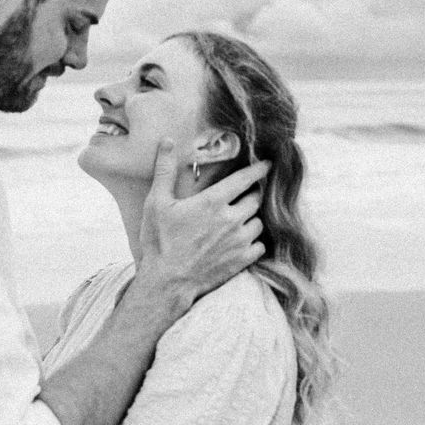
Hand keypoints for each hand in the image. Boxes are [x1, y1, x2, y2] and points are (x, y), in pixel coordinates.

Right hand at [136, 140, 267, 310]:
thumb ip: (164, 170)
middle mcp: (231, 219)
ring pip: (259, 222)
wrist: (167, 283)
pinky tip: (243, 240)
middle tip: (248, 193)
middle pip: (256, 199)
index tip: (268, 163)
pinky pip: (260, 245)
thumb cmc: (159, 242)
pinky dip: (254, 241)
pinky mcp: (241, 260)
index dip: (259, 168)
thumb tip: (167, 141)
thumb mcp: (156, 203)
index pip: (245, 178)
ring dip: (253, 218)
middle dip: (254, 193)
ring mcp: (239, 241)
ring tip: (242, 218)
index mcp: (213, 201)